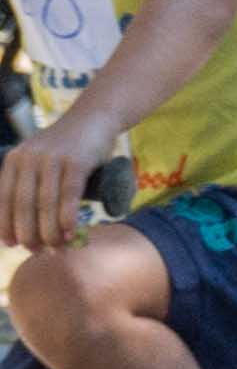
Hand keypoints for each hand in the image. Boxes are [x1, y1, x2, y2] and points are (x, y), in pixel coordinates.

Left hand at [0, 119, 113, 248]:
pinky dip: (67, 218)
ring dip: (50, 232)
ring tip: (57, 249)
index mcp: (14, 159)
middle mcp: (29, 157)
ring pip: (45, 203)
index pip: (3, 199)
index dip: (4, 225)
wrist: (95, 117)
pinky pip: (68, 195)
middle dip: (28, 233)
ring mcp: (53, 158)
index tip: (10, 245)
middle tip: (38, 251)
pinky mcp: (77, 160)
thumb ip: (29, 183)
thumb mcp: (39, 160)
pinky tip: (71, 233)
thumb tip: (22, 226)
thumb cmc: (68, 146)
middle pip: (23, 204)